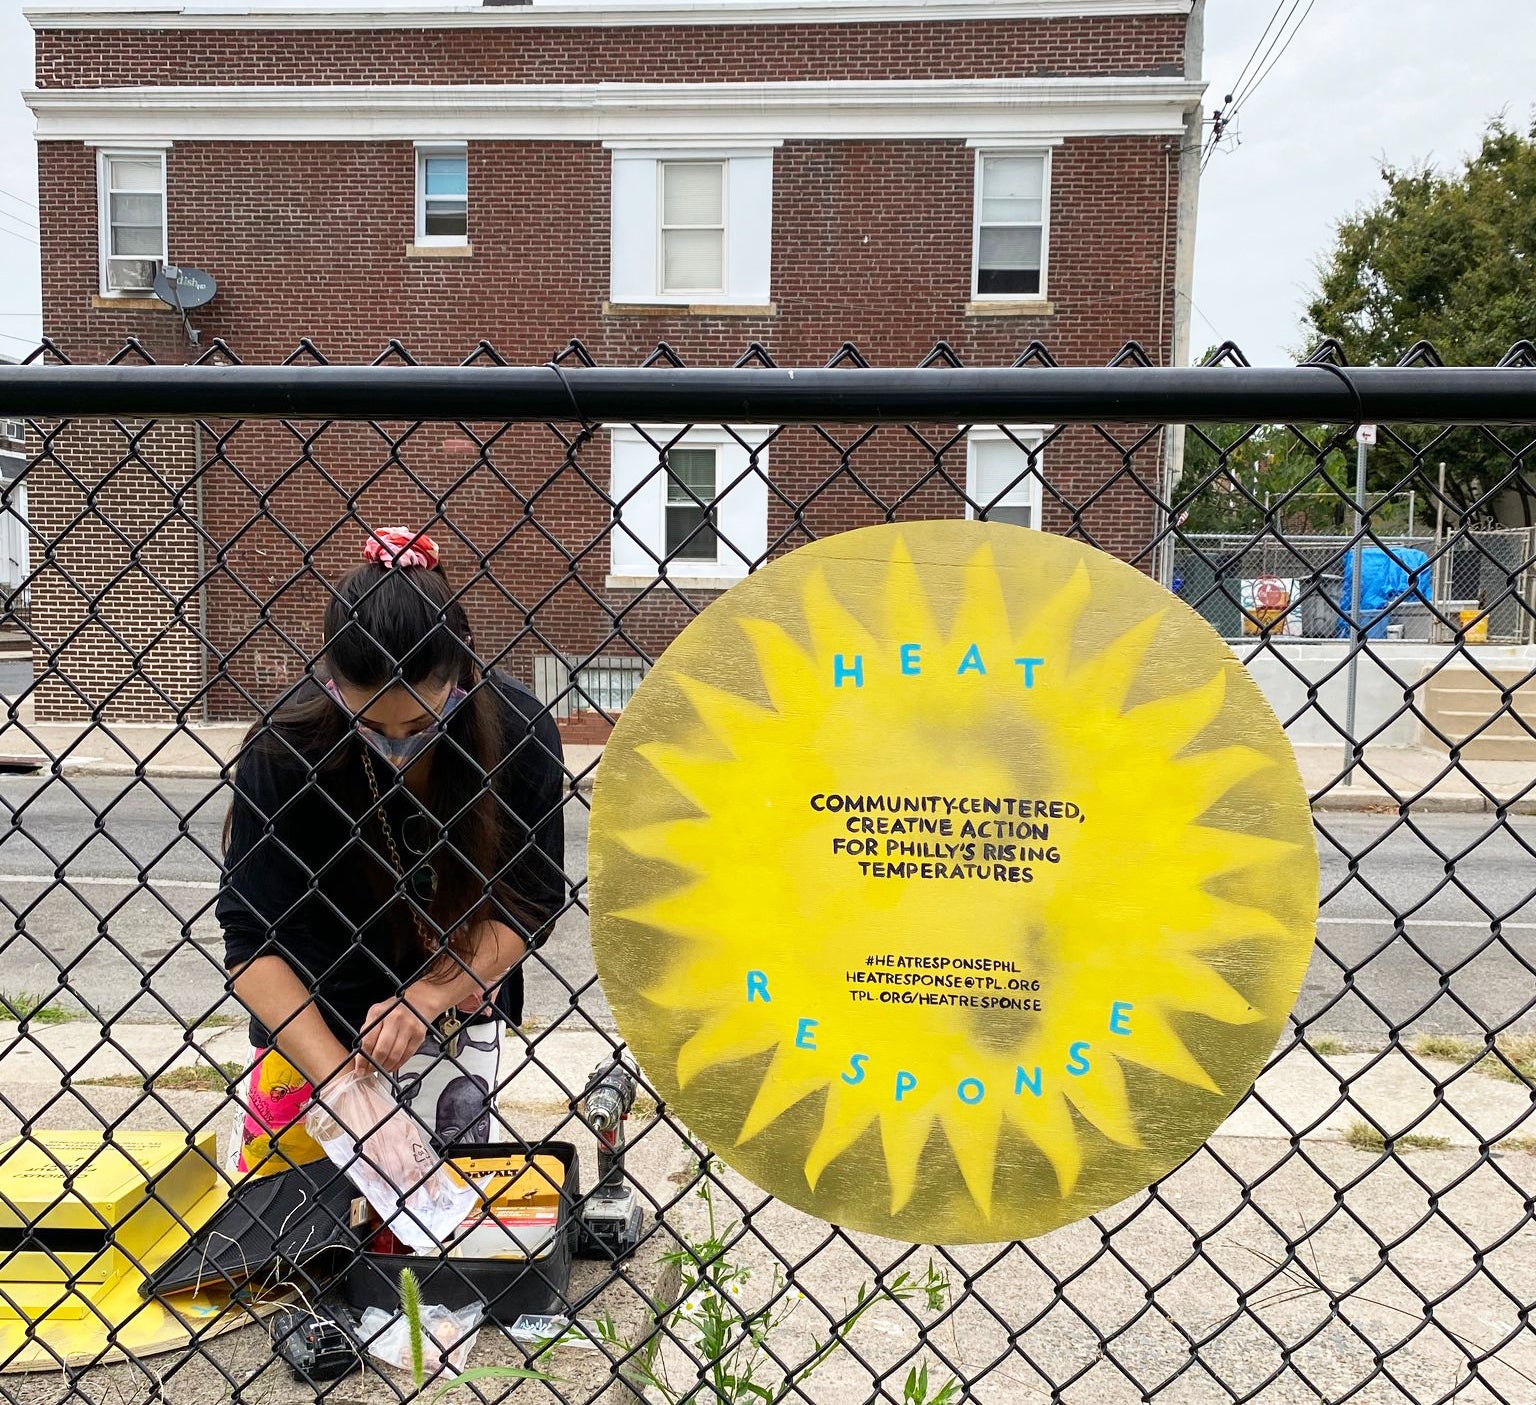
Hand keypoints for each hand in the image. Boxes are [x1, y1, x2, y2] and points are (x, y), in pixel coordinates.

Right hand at [311, 1072, 431, 1188]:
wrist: (352, 1091)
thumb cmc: (373, 1105)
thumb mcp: (397, 1120)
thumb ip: (405, 1141)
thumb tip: (414, 1163)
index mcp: (407, 1129)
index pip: (423, 1157)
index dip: (429, 1176)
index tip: (434, 1191)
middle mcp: (396, 1136)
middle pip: (410, 1167)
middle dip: (416, 1187)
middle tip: (420, 1202)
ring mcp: (380, 1141)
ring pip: (393, 1170)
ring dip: (397, 1187)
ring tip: (401, 1199)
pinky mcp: (364, 1144)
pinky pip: (370, 1166)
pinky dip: (374, 1177)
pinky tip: (377, 1185)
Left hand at [356, 982, 451, 1076]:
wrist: (416, 1003)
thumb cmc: (392, 1011)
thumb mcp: (375, 1016)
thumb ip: (366, 1034)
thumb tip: (360, 1059)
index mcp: (379, 1012)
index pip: (368, 1041)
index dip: (362, 1059)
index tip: (360, 1069)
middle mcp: (395, 1017)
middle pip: (382, 1050)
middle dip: (374, 1065)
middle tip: (370, 1070)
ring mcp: (409, 1026)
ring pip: (394, 1056)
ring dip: (385, 1067)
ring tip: (380, 1068)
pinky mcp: (419, 1035)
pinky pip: (406, 1056)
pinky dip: (397, 1064)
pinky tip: (392, 1065)